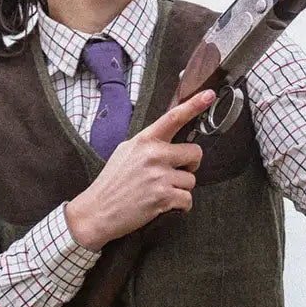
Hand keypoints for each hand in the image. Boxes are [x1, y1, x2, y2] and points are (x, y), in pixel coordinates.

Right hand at [64, 89, 214, 251]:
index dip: (194, 105)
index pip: (173, 117)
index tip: (209, 95)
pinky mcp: (163, 197)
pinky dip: (179, 206)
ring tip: (160, 192)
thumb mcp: (125, 152)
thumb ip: (148, 144)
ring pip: (191, 180)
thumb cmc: (112, 183)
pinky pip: (187, 200)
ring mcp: (159, 176)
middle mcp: (154, 155)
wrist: (96, 211)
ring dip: (180, 189)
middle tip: (175, 173)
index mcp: (144, 140)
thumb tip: (168, 139)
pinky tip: (163, 205)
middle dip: (190, 165)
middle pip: (195, 152)